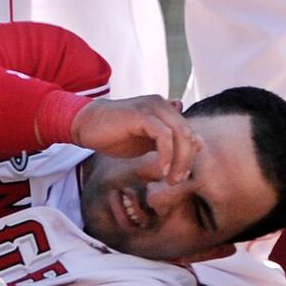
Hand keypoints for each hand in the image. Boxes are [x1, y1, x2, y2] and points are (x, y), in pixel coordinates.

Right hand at [69, 94, 200, 183]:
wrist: (87, 125)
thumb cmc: (116, 133)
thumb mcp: (147, 140)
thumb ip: (169, 141)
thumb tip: (197, 143)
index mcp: (165, 109)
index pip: (190, 132)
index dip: (190, 156)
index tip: (180, 176)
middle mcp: (162, 104)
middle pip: (188, 134)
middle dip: (186, 160)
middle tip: (176, 180)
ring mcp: (152, 107)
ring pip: (180, 134)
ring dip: (179, 160)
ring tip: (170, 178)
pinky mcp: (141, 115)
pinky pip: (164, 135)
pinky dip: (167, 154)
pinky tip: (161, 169)